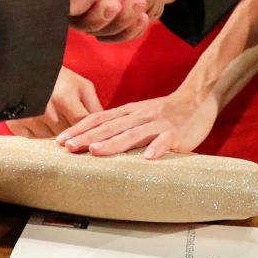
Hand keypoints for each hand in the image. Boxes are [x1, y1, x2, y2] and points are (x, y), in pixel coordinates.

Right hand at [7, 67, 103, 137]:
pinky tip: (44, 128)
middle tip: (76, 135)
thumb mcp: (81, 85)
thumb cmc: (59, 77)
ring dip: (57, 139)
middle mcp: (47, 111)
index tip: (93, 139)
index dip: (88, 133)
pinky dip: (41, 139)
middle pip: (67, 137)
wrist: (25, 68)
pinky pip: (35, 142)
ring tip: (59, 130)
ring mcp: (31, 119)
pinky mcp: (16, 124)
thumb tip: (104, 128)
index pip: (82, 127)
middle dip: (74, 137)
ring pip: (51, 142)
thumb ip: (94, 107)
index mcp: (65, 99)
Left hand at [57, 87, 219, 159]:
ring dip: (114, 142)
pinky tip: (148, 157)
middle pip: (110, 126)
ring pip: (133, 133)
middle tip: (68, 147)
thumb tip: (94, 140)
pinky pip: (165, 140)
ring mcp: (157, 124)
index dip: (79, 129)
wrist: (197, 99)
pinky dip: (157, 147)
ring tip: (97, 151)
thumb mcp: (139, 115)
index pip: (99, 118)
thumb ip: (121, 125)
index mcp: (129, 112)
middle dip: (88, 137)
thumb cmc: (165, 113)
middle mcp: (139, 116)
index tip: (60, 140)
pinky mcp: (175, 133)